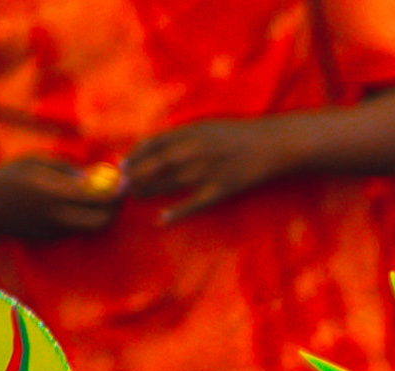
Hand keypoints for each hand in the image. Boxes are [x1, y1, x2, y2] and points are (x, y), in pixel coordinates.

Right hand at [0, 159, 121, 239]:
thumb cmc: (8, 177)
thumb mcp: (36, 162)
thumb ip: (68, 170)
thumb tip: (98, 176)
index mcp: (51, 192)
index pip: (96, 197)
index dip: (116, 190)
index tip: (125, 180)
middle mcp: (56, 215)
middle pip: (102, 220)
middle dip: (115, 208)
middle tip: (118, 193)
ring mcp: (55, 231)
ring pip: (92, 228)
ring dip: (102, 214)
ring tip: (99, 196)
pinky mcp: (53, 239)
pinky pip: (78, 229)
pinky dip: (86, 218)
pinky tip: (79, 205)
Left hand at [122, 119, 296, 222]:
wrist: (272, 145)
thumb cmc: (239, 135)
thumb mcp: (207, 126)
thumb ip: (184, 136)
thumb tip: (158, 147)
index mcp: (190, 132)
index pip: (153, 144)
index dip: (135, 155)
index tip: (123, 163)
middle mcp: (194, 151)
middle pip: (155, 165)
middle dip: (136, 175)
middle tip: (122, 184)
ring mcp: (206, 172)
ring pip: (169, 184)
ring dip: (148, 191)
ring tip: (135, 196)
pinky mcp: (219, 191)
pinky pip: (193, 204)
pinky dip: (176, 213)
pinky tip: (161, 220)